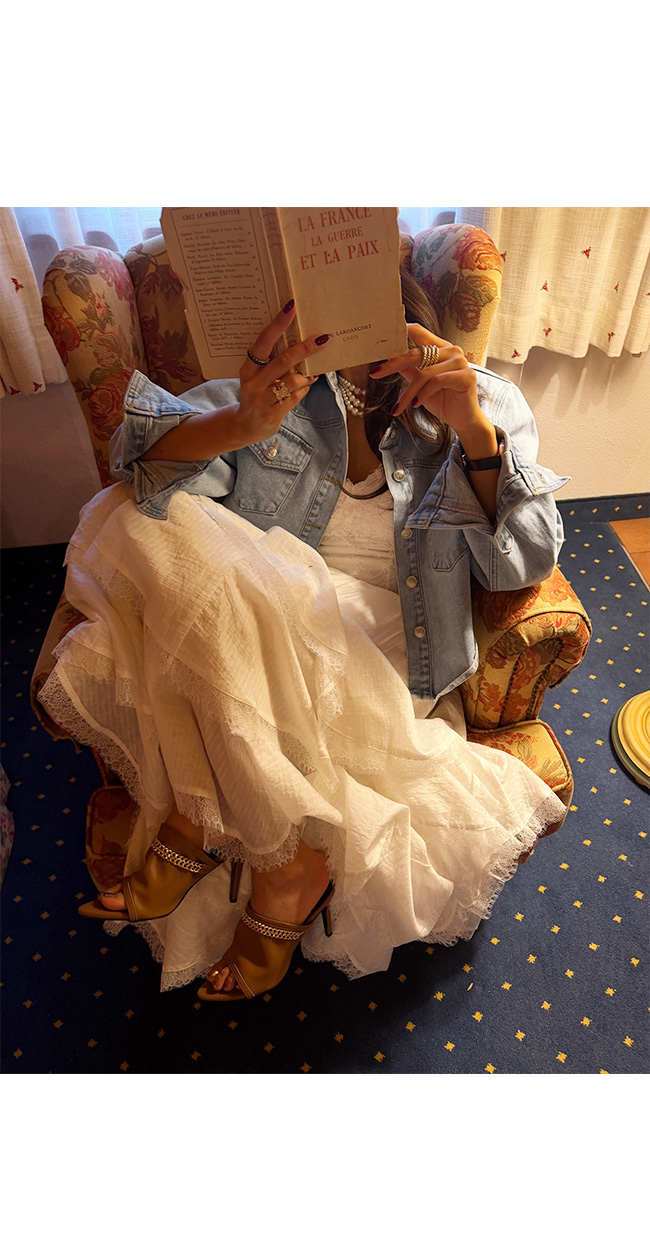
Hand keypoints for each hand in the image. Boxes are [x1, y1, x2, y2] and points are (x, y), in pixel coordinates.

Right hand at [237, 303, 328, 442]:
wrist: (244, 426)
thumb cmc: (256, 394)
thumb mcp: (258, 376)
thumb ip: (274, 362)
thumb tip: (302, 343)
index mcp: (248, 368)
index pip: (263, 341)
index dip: (278, 324)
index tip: (291, 307)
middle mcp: (253, 382)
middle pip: (282, 361)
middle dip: (305, 349)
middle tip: (323, 338)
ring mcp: (262, 399)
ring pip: (293, 381)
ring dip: (306, 376)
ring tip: (312, 374)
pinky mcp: (272, 414)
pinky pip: (296, 397)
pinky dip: (304, 389)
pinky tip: (304, 387)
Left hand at [369, 322, 483, 437]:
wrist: (463, 420)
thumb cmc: (442, 400)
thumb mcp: (419, 384)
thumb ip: (408, 369)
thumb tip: (388, 357)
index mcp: (440, 348)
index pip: (418, 331)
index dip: (400, 330)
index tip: (380, 337)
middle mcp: (452, 351)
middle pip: (417, 353)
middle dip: (393, 364)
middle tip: (375, 373)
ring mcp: (460, 362)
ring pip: (425, 372)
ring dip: (409, 391)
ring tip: (400, 405)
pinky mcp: (466, 376)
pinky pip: (437, 381)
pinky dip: (423, 394)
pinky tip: (416, 404)